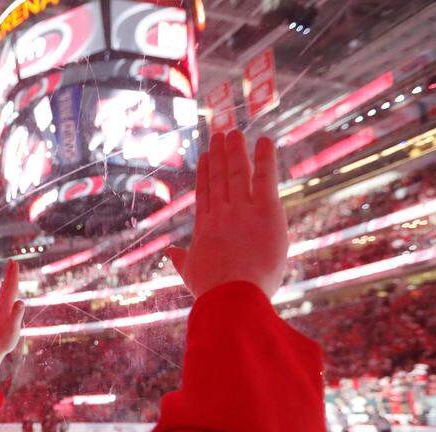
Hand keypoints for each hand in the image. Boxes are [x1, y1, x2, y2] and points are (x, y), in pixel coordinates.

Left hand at [0, 259, 24, 382]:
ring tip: (8, 273)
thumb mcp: (14, 328)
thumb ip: (17, 314)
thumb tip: (21, 301)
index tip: (15, 263)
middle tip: (12, 261)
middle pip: (7, 286)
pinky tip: (4, 293)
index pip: (11, 287)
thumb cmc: (4, 341)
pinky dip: (5, 292)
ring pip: (4, 292)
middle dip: (10, 274)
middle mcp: (2, 306)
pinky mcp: (0, 316)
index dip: (14, 275)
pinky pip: (3, 300)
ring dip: (7, 281)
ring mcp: (0, 311)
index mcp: (6, 307)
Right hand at [167, 131, 288, 298]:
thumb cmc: (212, 291)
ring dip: (236, 151)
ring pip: (238, 173)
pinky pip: (265, 178)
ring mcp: (242, 210)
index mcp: (204, 228)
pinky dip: (265, 158)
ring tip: (235, 133)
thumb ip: (181, 260)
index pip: (205, 194)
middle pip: (220, 178)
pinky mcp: (266, 210)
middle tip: (220, 134)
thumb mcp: (191, 275)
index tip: (206, 156)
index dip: (205, 173)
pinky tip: (264, 141)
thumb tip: (169, 252)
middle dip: (220, 155)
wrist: (231, 296)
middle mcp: (221, 213)